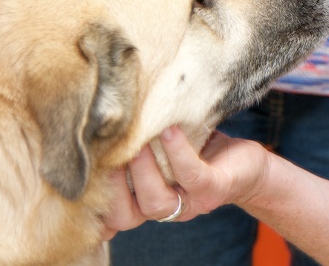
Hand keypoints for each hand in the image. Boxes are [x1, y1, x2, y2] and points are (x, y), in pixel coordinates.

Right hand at [101, 127, 269, 238]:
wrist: (249, 163)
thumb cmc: (201, 151)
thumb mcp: (164, 149)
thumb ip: (137, 142)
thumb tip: (103, 113)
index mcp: (146, 199)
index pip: (110, 214)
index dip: (90, 200)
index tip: (79, 169)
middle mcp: (165, 207)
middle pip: (124, 214)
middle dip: (111, 185)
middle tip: (110, 147)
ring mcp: (189, 202)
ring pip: (155, 201)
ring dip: (143, 169)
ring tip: (142, 137)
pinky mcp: (214, 189)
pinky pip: (191, 176)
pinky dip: (178, 153)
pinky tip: (171, 130)